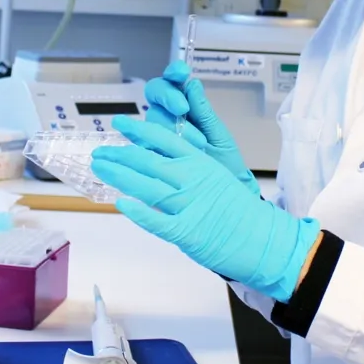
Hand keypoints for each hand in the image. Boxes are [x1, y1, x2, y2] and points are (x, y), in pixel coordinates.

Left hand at [92, 116, 318, 301]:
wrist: (263, 239)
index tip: (121, 124)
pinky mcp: (187, 231)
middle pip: (148, 161)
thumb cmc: (241, 210)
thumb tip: (163, 164)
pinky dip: (137, 211)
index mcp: (201, 164)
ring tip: (101, 169)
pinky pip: (156, 220)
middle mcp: (193, 180)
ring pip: (146, 186)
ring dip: (120, 176)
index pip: (165, 140)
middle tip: (100, 152)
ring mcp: (189, 205)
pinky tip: (120, 203)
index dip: (140, 131)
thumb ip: (192, 169)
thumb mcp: (218, 177)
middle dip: (120, 155)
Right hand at [144, 61, 259, 196]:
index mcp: (185, 107)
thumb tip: (192, 84)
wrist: (226, 193)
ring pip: (151, 119)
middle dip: (168, 97)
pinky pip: (144, 146)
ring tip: (198, 143)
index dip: (172, 74)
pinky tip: (168, 152)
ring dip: (172, 126)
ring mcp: (157, 137)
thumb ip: (203, 112)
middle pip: (154, 95)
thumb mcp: (218, 135)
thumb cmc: (225, 162)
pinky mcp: (151, 158)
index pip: (171, 83)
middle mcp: (168, 118)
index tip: (181, 72)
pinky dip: (156, 147)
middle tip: (183, 108)